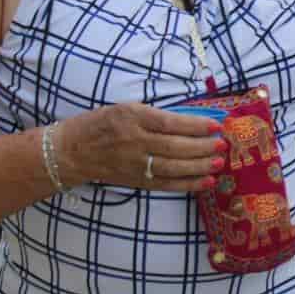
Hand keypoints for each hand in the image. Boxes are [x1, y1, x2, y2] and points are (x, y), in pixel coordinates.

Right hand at [56, 103, 222, 192]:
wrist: (71, 151)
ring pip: (173, 168)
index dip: (196, 126)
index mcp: (133, 118)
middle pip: (175, 147)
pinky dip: (187, 184)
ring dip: (200, 167)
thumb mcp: (126, 108)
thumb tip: (193, 121)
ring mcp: (134, 164)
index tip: (217, 125)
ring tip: (219, 162)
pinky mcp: (135, 181)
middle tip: (223, 145)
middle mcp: (134, 142)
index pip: (170, 123)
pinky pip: (166, 184)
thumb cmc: (102, 123)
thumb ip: (156, 115)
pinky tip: (206, 181)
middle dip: (202, 147)